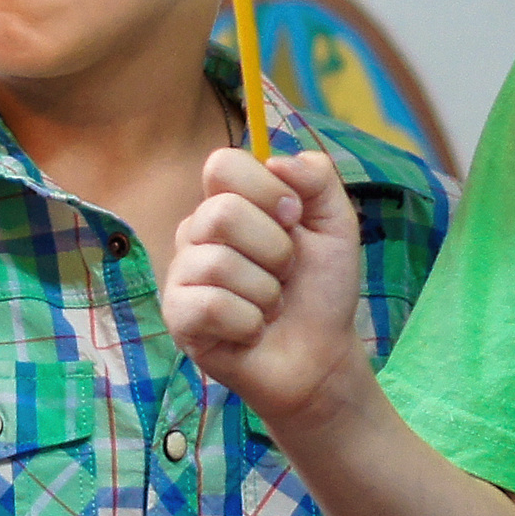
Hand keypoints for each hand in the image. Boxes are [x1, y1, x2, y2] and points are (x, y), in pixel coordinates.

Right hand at [165, 150, 367, 429]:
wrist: (322, 354)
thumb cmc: (321, 287)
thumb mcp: (336, 223)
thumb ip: (318, 178)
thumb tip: (277, 162)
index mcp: (230, 201)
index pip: (222, 164)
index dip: (266, 189)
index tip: (295, 217)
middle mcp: (198, 232)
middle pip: (220, 213)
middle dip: (274, 249)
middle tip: (286, 272)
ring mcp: (183, 274)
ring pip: (217, 264)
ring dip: (265, 291)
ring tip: (271, 305)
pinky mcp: (178, 317)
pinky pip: (208, 306)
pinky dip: (247, 322)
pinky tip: (252, 330)